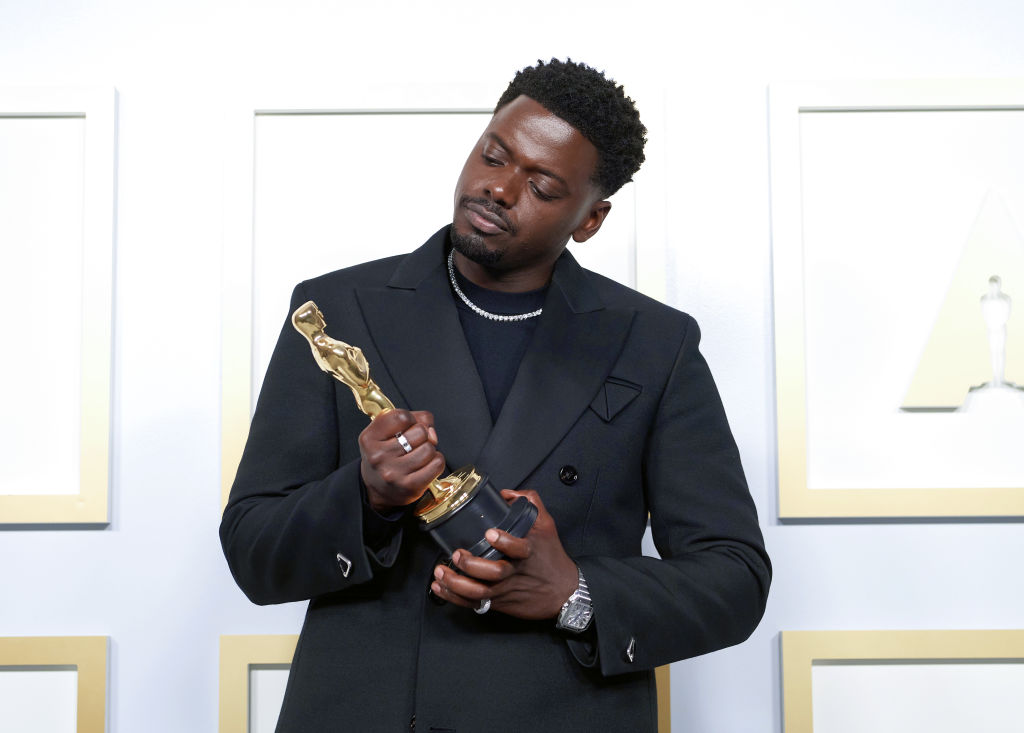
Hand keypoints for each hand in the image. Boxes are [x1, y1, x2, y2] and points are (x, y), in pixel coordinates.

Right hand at [359, 410, 444, 511]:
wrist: (377, 490)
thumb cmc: (385, 456)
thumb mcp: (387, 432)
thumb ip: (413, 419)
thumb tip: (432, 432)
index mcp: (369, 438)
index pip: (402, 416)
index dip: (411, 419)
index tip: (407, 428)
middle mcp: (379, 456)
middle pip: (420, 431)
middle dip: (422, 436)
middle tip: (412, 445)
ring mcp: (393, 473)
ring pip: (429, 448)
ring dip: (429, 451)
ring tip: (417, 456)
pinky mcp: (409, 486)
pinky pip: (437, 464)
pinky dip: (436, 462)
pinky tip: (425, 466)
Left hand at [431, 489, 578, 619]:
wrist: (565, 592)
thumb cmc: (552, 557)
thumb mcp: (547, 525)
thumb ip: (530, 502)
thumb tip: (506, 493)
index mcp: (529, 551)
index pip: (518, 548)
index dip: (504, 541)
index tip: (490, 533)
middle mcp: (516, 572)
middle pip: (494, 573)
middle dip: (472, 565)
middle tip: (457, 554)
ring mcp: (506, 589)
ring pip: (479, 592)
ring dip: (456, 583)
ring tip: (440, 572)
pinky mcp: (500, 602)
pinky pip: (474, 604)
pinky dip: (454, 597)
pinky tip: (440, 587)